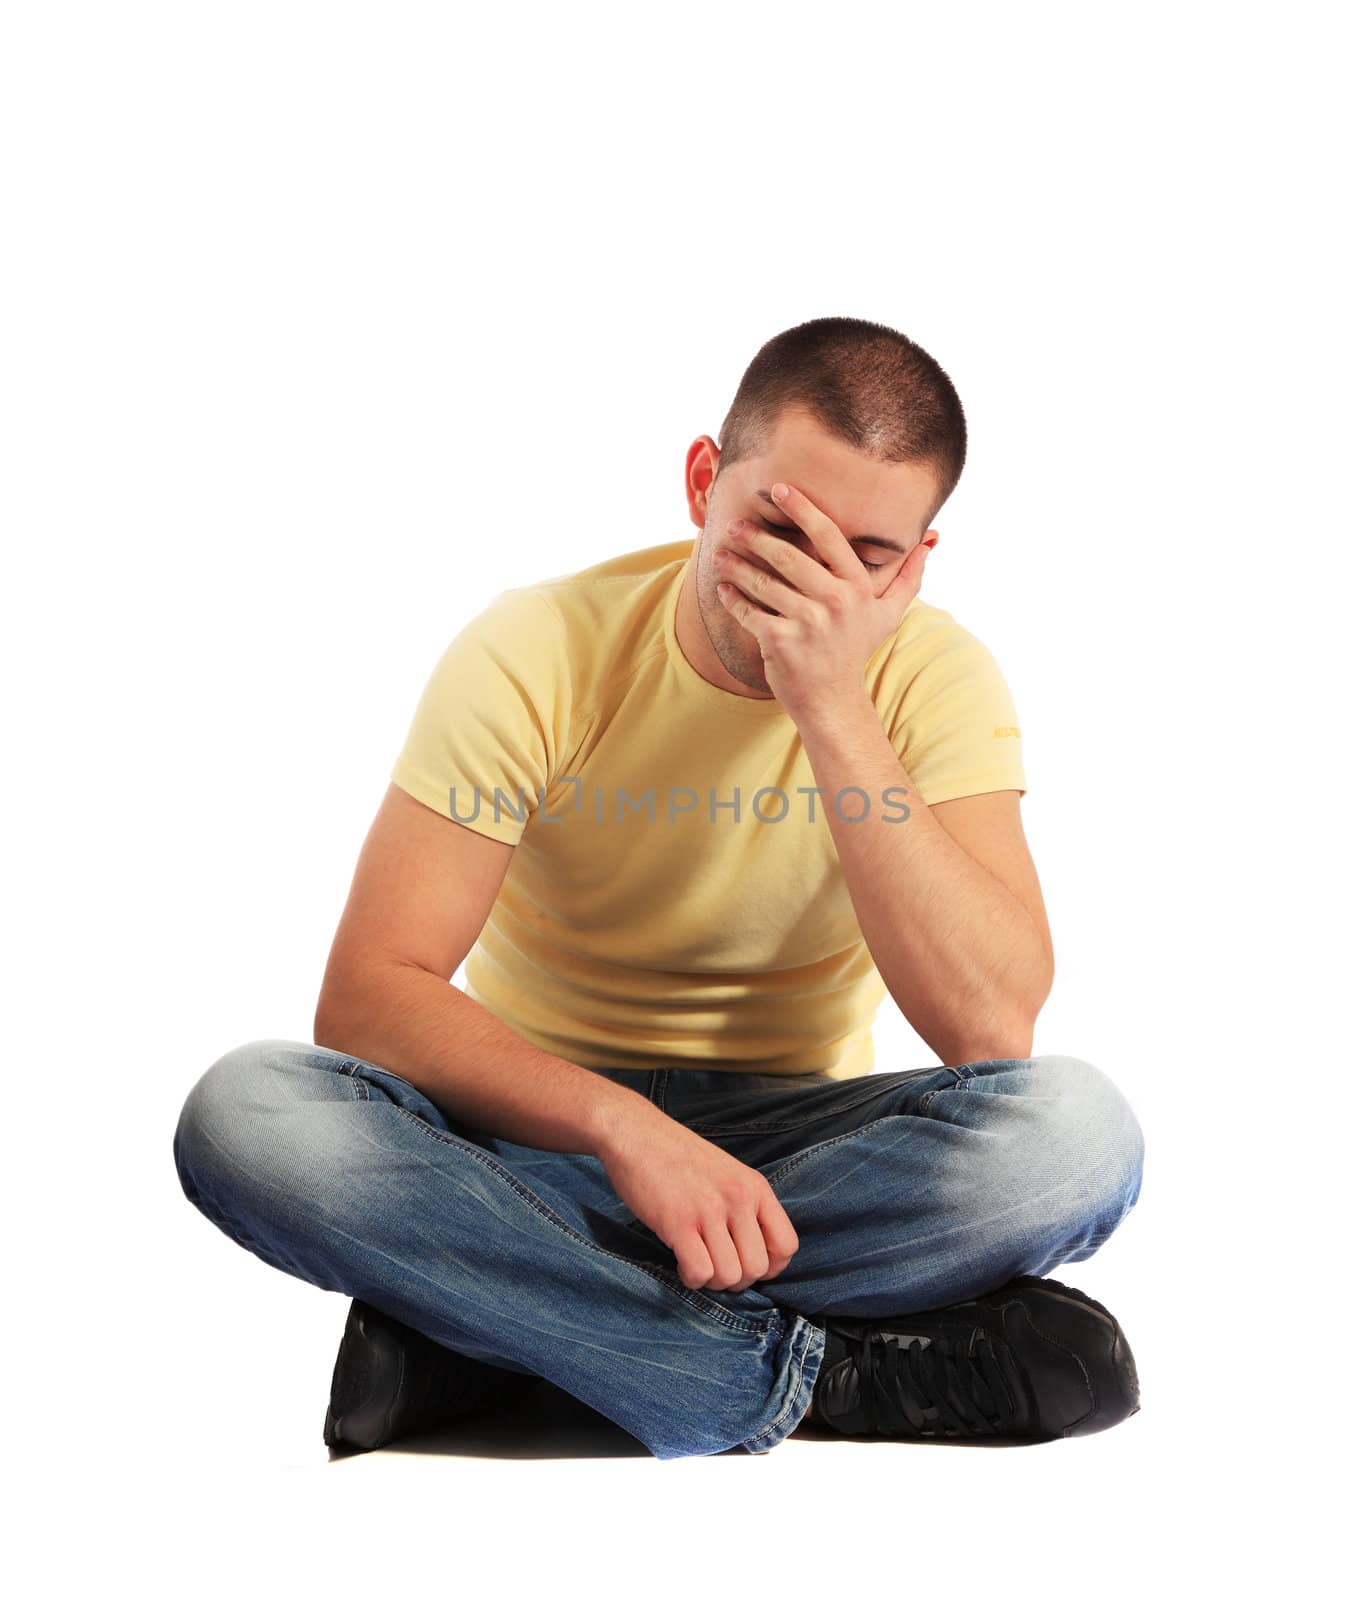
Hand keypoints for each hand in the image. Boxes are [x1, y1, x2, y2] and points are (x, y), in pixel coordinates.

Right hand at [597, 1101, 799, 1291]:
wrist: (635, 1133)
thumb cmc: (678, 1156)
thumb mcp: (727, 1172)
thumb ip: (745, 1206)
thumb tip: (754, 1254)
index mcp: (755, 1186)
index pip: (786, 1245)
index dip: (770, 1267)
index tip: (746, 1264)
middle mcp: (738, 1198)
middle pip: (757, 1268)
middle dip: (736, 1280)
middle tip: (714, 1265)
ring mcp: (709, 1210)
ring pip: (730, 1276)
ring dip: (711, 1280)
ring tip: (695, 1261)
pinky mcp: (678, 1222)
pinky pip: (700, 1272)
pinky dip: (691, 1278)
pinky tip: (680, 1262)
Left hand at [714, 480, 932, 719]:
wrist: (833, 701)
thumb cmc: (856, 651)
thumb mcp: (887, 614)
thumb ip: (908, 577)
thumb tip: (932, 542)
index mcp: (857, 587)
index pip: (829, 536)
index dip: (803, 509)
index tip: (780, 489)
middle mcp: (834, 602)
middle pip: (788, 557)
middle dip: (756, 538)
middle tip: (735, 525)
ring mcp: (807, 623)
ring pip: (763, 583)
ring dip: (737, 566)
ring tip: (720, 553)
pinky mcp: (780, 641)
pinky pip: (749, 612)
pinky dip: (732, 599)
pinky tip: (721, 588)